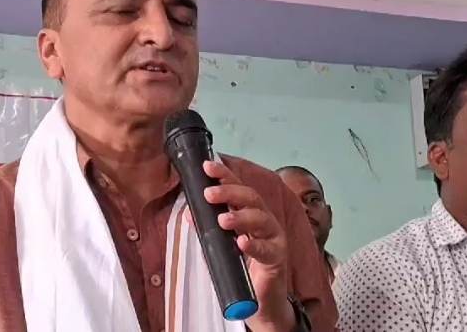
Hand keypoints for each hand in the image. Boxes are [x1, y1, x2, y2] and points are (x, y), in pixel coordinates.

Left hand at [202, 160, 295, 331]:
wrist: (261, 300)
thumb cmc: (244, 268)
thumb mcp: (222, 246)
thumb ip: (208, 230)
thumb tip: (189, 214)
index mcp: (251, 214)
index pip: (238, 188)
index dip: (225, 176)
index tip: (207, 167)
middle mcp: (264, 221)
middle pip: (252, 199)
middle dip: (230, 193)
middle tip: (209, 194)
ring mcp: (274, 239)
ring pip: (262, 220)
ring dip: (241, 217)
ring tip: (222, 219)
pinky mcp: (277, 259)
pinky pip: (267, 250)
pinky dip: (254, 246)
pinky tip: (241, 244)